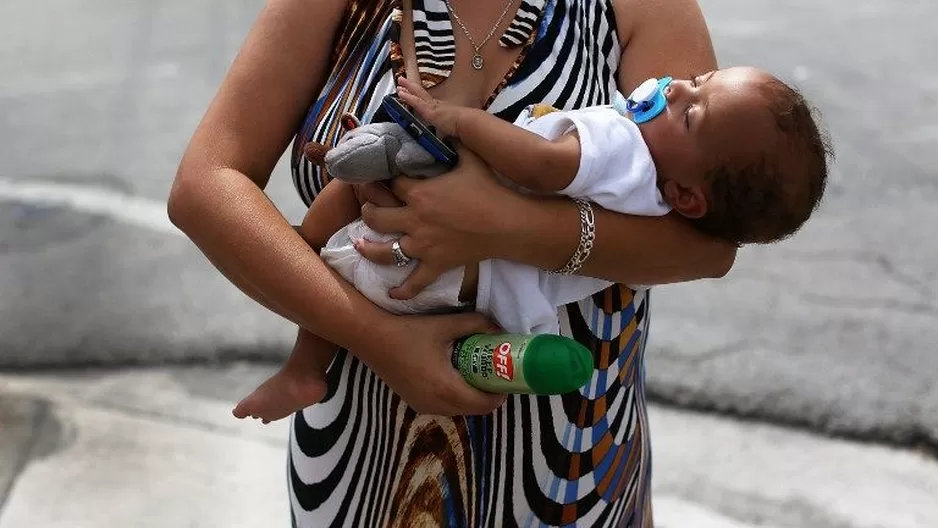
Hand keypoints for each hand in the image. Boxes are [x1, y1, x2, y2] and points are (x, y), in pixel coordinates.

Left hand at [355, 145, 529, 298]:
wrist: (508, 223)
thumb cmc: (490, 189)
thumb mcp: (471, 159)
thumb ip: (453, 142)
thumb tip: (443, 125)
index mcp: (420, 193)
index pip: (388, 184)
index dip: (378, 179)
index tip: (372, 176)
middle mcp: (415, 220)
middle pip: (375, 217)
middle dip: (366, 210)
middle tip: (366, 206)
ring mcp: (423, 245)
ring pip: (385, 251)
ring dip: (369, 247)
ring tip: (359, 244)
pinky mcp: (436, 264)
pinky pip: (414, 282)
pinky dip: (402, 290)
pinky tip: (391, 294)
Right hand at [359, 310, 506, 415]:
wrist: (372, 338)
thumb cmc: (410, 331)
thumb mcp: (446, 325)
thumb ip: (477, 325)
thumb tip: (500, 328)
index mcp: (446, 388)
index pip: (484, 404)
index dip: (500, 394)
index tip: (507, 378)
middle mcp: (436, 404)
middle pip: (474, 410)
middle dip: (488, 395)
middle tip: (495, 374)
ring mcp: (424, 406)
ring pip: (459, 410)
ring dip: (471, 396)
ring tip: (475, 372)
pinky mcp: (415, 403)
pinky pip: (444, 406)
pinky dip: (455, 396)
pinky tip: (453, 374)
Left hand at [397, 76, 461, 137]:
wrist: (468, 124)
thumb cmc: (466, 127)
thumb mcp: (457, 128)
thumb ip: (452, 133)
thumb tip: (449, 140)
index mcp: (445, 109)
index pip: (430, 101)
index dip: (422, 97)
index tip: (417, 94)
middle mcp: (439, 105)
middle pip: (423, 94)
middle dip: (413, 87)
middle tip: (404, 82)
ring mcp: (434, 107)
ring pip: (418, 94)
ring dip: (408, 88)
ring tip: (400, 82)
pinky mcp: (429, 110)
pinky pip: (416, 101)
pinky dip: (408, 97)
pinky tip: (401, 93)